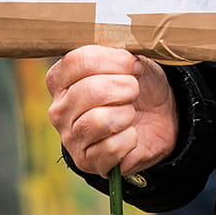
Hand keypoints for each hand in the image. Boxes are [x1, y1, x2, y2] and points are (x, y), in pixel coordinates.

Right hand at [46, 44, 178, 176]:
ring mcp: (70, 137)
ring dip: (126, 113)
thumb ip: (123, 51)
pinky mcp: (86, 162)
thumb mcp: (132, 60)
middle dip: (124, 87)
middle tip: (134, 89)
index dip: (112, 60)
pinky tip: (130, 134)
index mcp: (62, 77)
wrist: (156, 118)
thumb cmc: (138, 83)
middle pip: (90, 90)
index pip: (78, 61)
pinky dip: (130, 139)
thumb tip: (126, 56)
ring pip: (98, 120)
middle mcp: (59, 108)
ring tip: (130, 112)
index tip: (132, 63)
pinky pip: (110, 148)